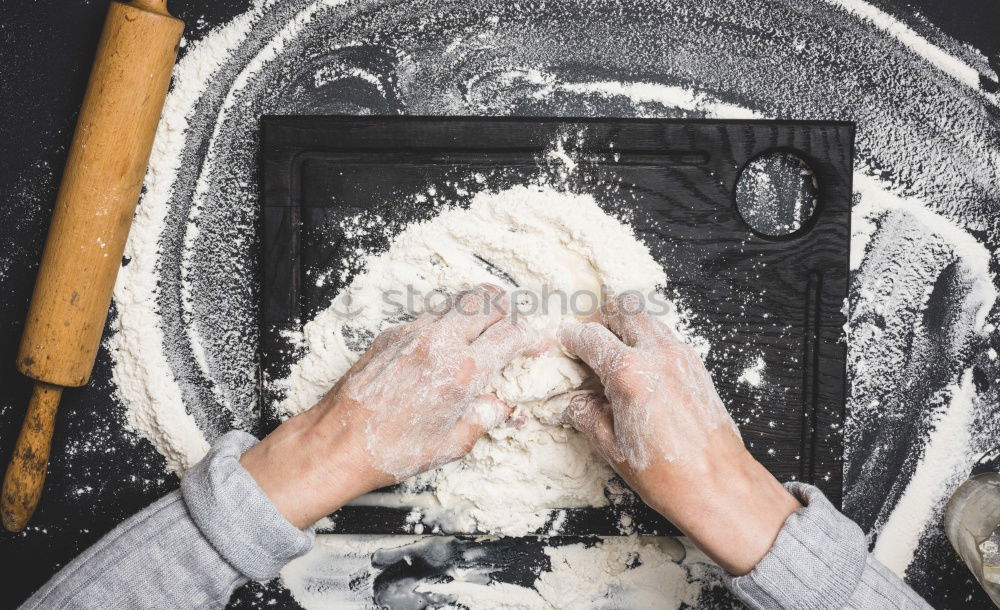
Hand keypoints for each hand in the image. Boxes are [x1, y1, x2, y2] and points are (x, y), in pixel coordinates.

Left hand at [240, 284, 538, 527]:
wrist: (338, 442)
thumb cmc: (391, 450)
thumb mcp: (452, 444)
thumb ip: (485, 418)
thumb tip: (502, 406)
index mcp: (462, 371)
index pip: (512, 335)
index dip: (532, 338)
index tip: (537, 346)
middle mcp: (440, 343)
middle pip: (490, 301)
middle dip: (511, 312)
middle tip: (516, 329)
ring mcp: (414, 332)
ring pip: (460, 300)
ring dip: (482, 308)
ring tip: (489, 326)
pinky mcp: (392, 333)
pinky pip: (432, 313)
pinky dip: (450, 320)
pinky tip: (450, 342)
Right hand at [557, 294, 799, 574]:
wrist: (719, 486)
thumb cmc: (668, 474)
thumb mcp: (611, 447)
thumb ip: (587, 415)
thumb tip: (575, 403)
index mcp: (629, 373)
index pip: (590, 337)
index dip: (571, 338)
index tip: (565, 342)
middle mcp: (657, 355)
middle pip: (623, 310)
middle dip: (600, 319)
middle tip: (588, 338)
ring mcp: (682, 357)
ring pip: (648, 319)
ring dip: (626, 326)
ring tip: (613, 351)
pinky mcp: (697, 367)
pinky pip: (667, 338)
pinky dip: (648, 340)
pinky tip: (640, 368)